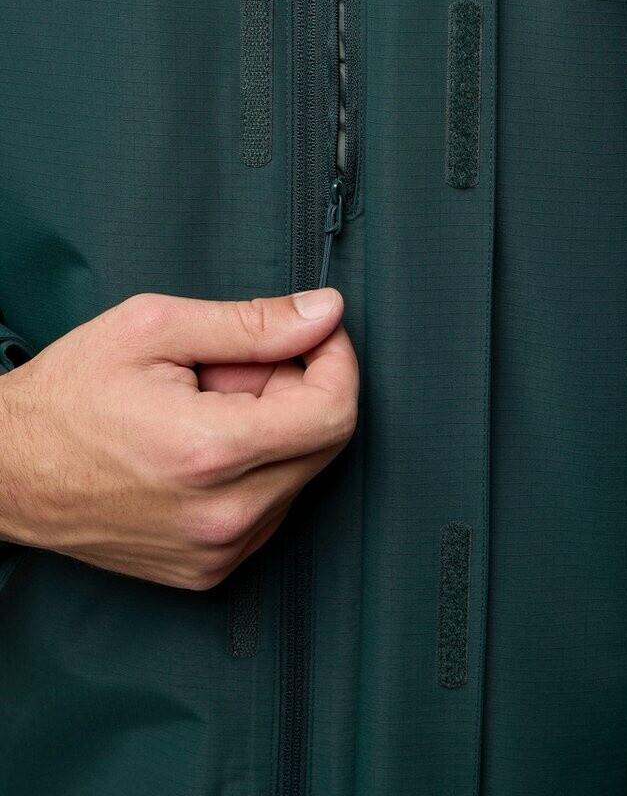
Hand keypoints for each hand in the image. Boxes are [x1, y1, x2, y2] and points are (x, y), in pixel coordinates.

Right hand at [0, 289, 357, 588]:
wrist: (9, 473)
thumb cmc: (69, 396)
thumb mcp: (154, 330)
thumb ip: (252, 323)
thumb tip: (326, 312)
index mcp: (210, 452)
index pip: (334, 412)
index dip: (337, 361)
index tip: (316, 334)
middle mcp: (223, 516)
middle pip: (325, 443)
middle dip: (299, 391)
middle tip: (237, 369)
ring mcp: (218, 553)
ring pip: (301, 475)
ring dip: (275, 431)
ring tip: (208, 410)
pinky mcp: (210, 571)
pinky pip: (272, 508)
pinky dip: (256, 469)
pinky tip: (204, 450)